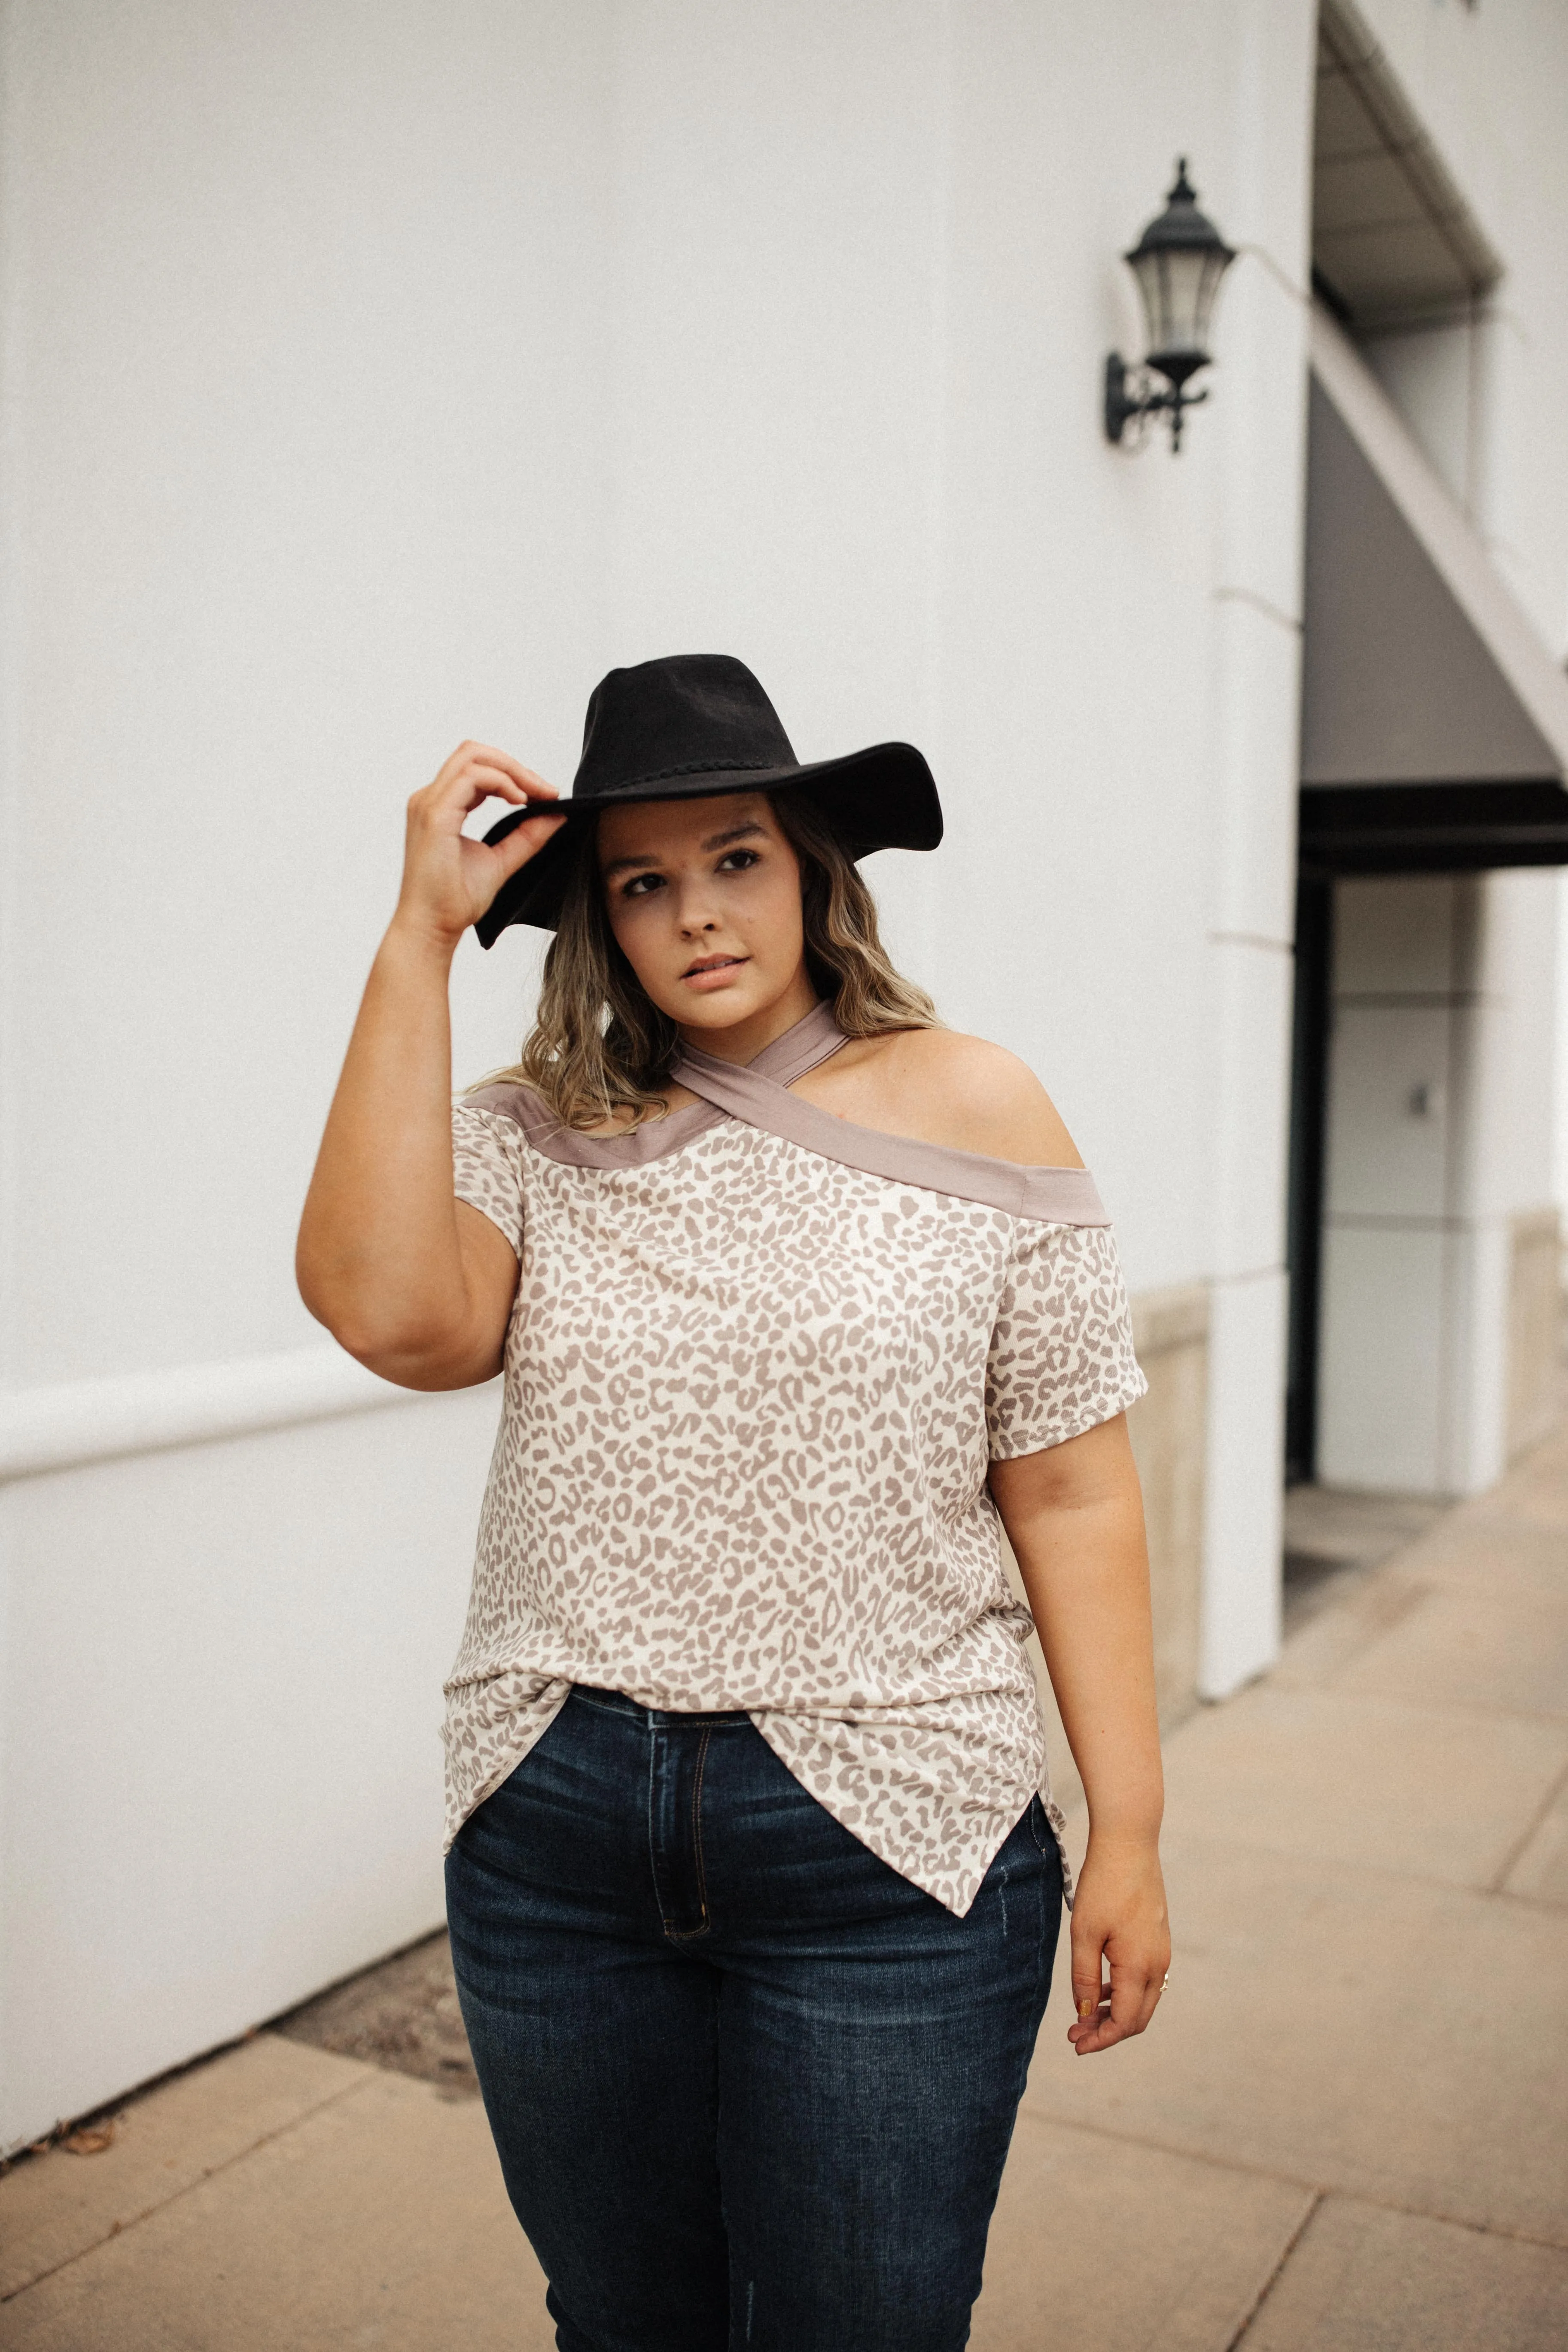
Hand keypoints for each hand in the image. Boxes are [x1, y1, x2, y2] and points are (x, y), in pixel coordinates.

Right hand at [392, 741, 567, 951]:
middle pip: (474, 752)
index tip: (546, 795)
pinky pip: (470, 777)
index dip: (514, 774)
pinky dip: (501, 782)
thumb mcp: (502, 860)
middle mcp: (430, 799)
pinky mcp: (434, 815)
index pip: (477, 769)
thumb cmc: (454, 900)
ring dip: (512, 770)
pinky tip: (521, 801)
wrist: (432, 926)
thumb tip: (555, 813)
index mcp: (441, 806)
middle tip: (546, 790)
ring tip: (538, 794)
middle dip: (515, 765)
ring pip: (472, 757)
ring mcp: (429, 804)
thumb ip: (527, 836)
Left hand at [1066, 1829, 1169, 2055]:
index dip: (1100, 2040)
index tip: (1076, 2044)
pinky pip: (1145, 1979)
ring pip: (1143, 2000)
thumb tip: (1085, 2015)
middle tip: (1076, 2033)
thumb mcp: (1084, 1934)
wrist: (1129, 1844)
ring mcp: (1162, 1952)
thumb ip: (1084, 1978)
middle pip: (1138, 2018)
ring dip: (1116, 2012)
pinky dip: (1125, 1992)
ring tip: (1084, 2013)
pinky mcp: (1159, 1939)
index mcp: (1140, 1967)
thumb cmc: (1102, 1886)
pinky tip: (1102, 1987)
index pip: (1125, 2023)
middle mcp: (1158, 1964)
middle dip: (1108, 2031)